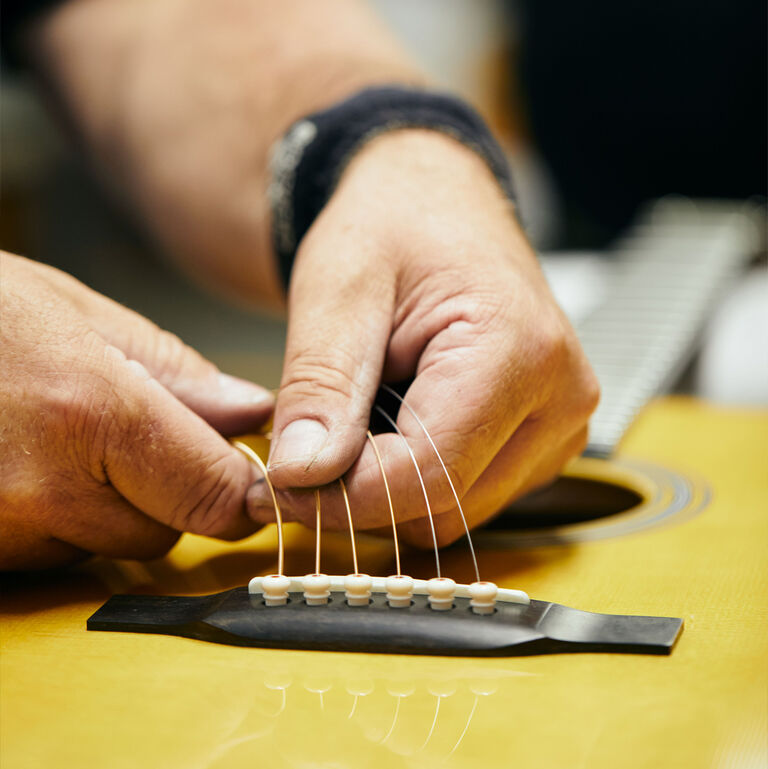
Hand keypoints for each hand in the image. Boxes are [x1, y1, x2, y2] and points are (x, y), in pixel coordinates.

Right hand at [0, 253, 273, 569]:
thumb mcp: (72, 312)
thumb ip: (173, 370)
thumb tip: (247, 412)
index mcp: (90, 413)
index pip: (213, 494)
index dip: (244, 492)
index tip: (255, 481)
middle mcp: (42, 488)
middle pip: (165, 531)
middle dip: (166, 490)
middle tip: (125, 432)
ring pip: (104, 547)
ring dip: (104, 507)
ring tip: (54, 438)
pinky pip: (45, 558)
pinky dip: (52, 522)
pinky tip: (19, 465)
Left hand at [252, 129, 598, 545]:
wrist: (437, 206)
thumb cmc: (394, 227)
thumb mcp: (339, 290)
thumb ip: (321, 385)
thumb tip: (302, 473)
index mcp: (520, 352)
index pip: (428, 474)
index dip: (341, 496)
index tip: (280, 483)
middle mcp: (560, 400)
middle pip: (445, 506)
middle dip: (360, 493)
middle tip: (304, 448)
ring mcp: (558, 425)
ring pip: (455, 512)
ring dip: (387, 488)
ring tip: (354, 421)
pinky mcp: (541, 440)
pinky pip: (467, 495)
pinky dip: (414, 480)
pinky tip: (391, 426)